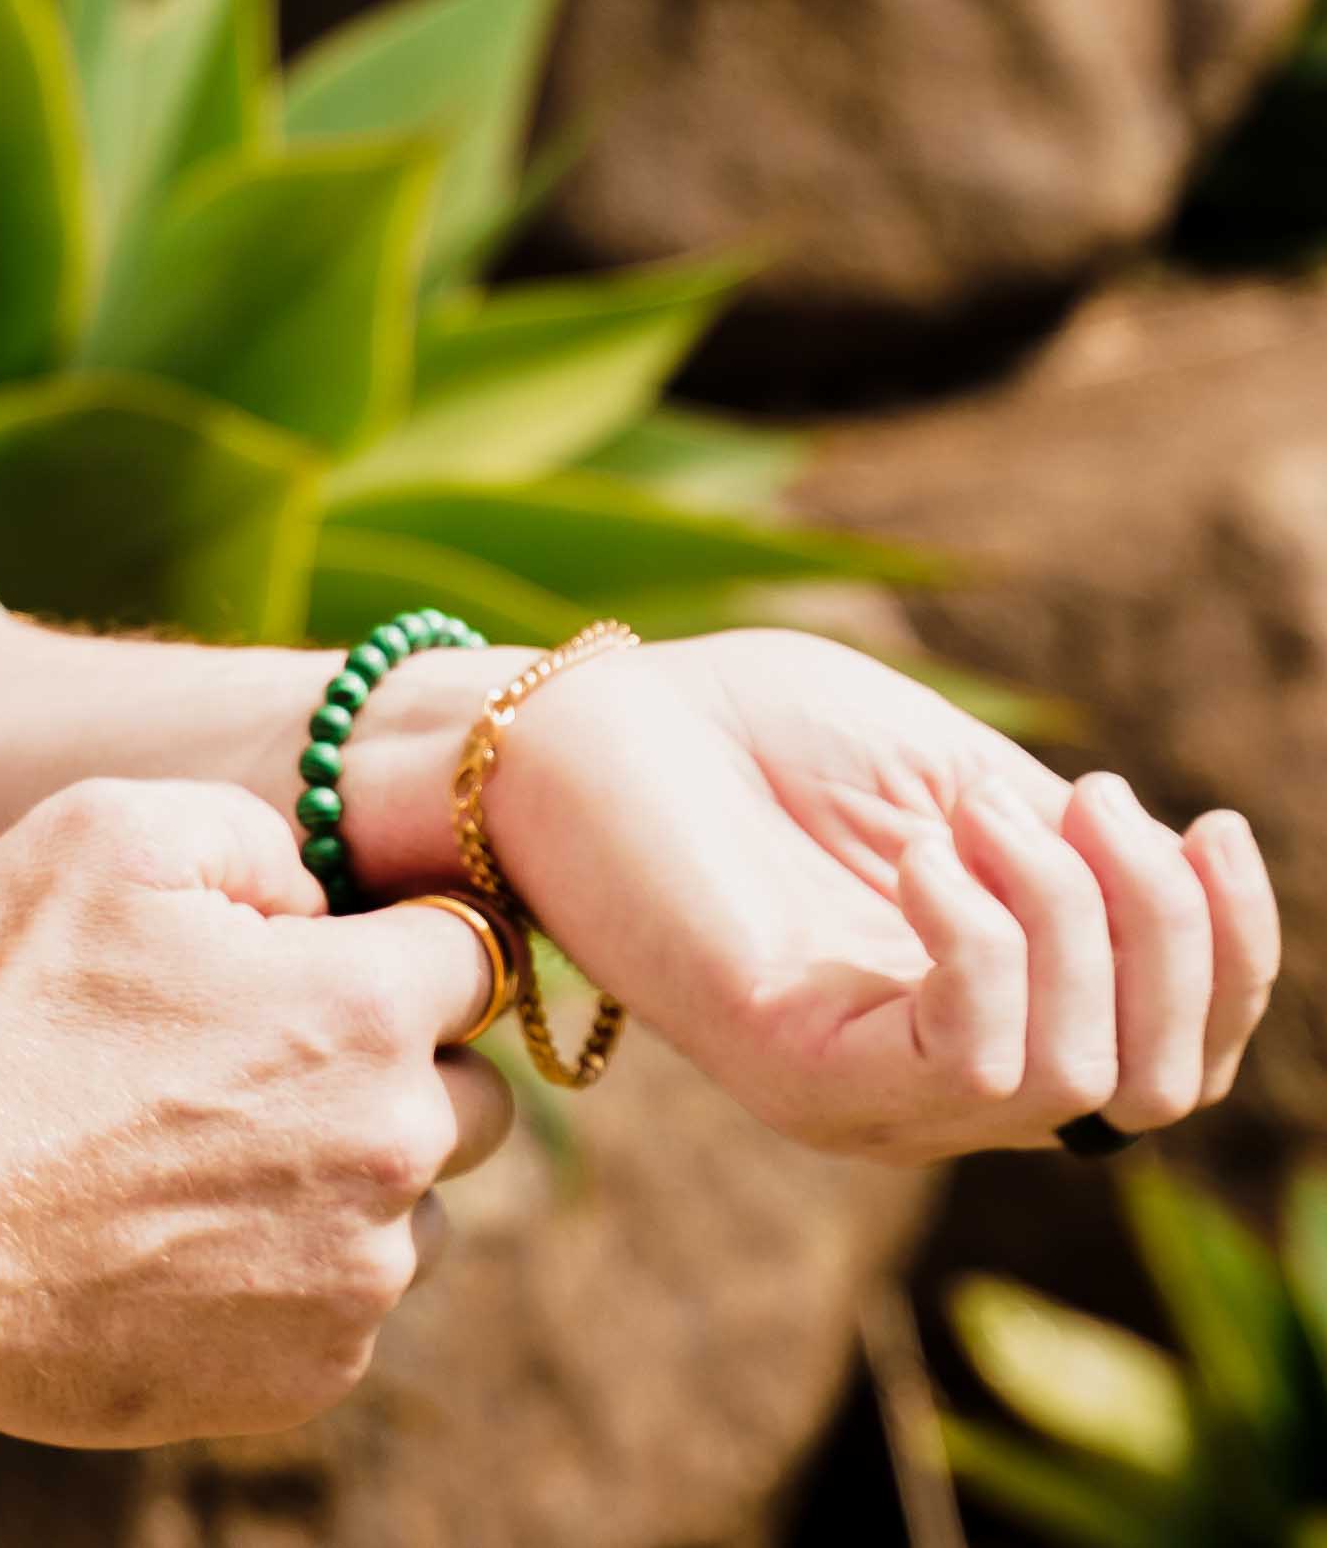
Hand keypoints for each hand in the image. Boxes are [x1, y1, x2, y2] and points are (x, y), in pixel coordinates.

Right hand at [0, 778, 513, 1448]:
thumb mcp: (106, 834)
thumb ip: (255, 835)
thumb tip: (318, 895)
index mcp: (358, 1010)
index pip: (479, 952)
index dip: (408, 934)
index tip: (343, 948)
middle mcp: (388, 1153)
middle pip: (474, 1091)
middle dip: (395, 1061)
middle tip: (259, 1052)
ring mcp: (352, 1281)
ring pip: (412, 1206)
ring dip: (345, 1172)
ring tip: (198, 1149)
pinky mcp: (303, 1378)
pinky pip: (344, 1300)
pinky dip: (287, 1264)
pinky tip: (172, 1229)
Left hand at [443, 629, 1278, 1163]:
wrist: (578, 723)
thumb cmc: (746, 732)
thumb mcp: (949, 777)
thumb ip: (1065, 849)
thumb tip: (1175, 881)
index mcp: (984, 1007)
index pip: (1180, 1051)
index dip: (1234, 945)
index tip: (1200, 812)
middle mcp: (936, 1075)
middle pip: (1164, 1081)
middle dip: (1174, 927)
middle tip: (1086, 799)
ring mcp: (869, 1089)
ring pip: (1087, 1076)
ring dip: (1072, 913)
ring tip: (972, 814)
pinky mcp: (800, 1072)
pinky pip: (972, 1060)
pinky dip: (988, 937)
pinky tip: (922, 850)